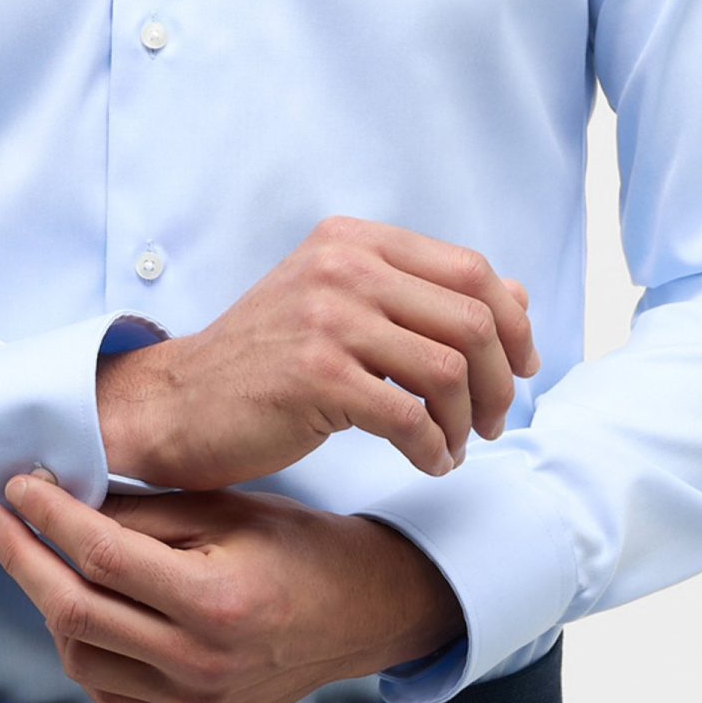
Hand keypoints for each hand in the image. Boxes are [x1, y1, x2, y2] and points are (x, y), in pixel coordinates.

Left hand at [0, 472, 466, 702]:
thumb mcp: (227, 510)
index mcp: (215, 602)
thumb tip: (62, 497)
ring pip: (81, 657)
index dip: (48, 517)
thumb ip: (143, 512)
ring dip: (47, 603)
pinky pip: (109, 689)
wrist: (363, 614)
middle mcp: (201, 664)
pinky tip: (75, 605)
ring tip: (36, 556)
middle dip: (22, 558)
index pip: (101, 557)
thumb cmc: (299, 547)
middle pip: (75, 613)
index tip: (18, 485)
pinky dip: (82, 646)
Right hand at [98, 215, 537, 490]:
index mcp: (354, 240)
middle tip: (491, 421)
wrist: (180, 402)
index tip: (521, 367)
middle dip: (500, 381)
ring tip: (454, 445)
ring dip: (466, 421)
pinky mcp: (315, 376)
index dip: (513, 323)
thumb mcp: (343, 306)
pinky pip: (410, 417)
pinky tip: (427, 462)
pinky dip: (433, 449)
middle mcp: (343, 266)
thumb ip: (424, 294)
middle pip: (472, 320)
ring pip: (449, 370)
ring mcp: (327, 318)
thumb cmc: (268, 360)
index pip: (470, 269)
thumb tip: (518, 297)